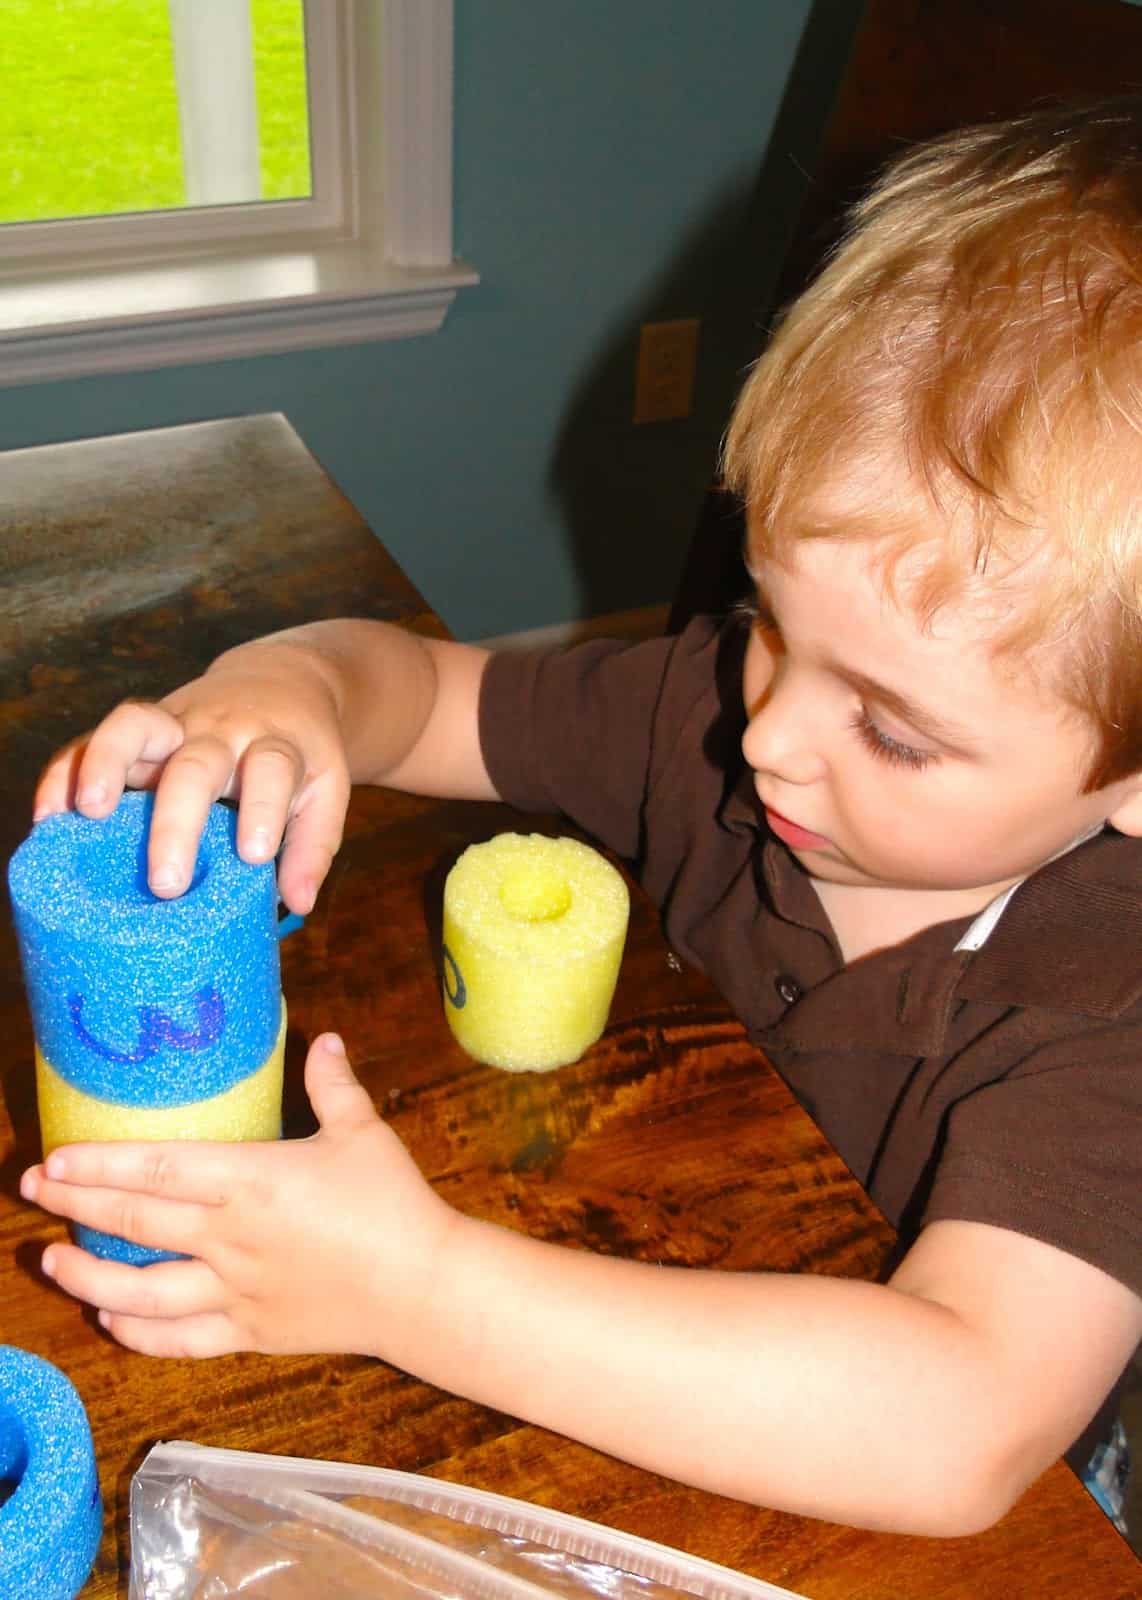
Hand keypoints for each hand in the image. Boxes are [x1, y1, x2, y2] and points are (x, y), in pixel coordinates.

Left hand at [19, 1034, 458, 1360]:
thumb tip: (325, 1039)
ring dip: (88, 1277)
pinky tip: (111, 1322)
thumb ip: (332, 1085)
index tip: (54, 1159)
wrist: (422, 1286)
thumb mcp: (362, 1132)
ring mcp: (235, 1291)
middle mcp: (230, 1238)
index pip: (157, 1169)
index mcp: (251, 1181)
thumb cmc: (393, 1203)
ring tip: (50, 1260)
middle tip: (31, 1190)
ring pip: (142, 1291)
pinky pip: (180, 1339)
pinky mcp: (250, 1332)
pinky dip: (139, 1333)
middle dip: (75, 1206)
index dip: (100, 1164)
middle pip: (136, 1222)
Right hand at [33, 641, 351, 914]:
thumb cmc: (299, 754)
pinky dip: (67, 771)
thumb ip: (313, 845)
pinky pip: (92, 741)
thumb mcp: (325, 790)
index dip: (265, 808)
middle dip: (176, 821)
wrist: (278, 683)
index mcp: (272, 746)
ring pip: (134, 727)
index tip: (255, 854)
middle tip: (165, 883)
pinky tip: (50, 813)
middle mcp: (220, 732)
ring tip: (87, 814)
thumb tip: (299, 902)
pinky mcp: (136, 732)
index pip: (271, 768)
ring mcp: (173, 726)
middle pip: (196, 763)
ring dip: (106, 765)